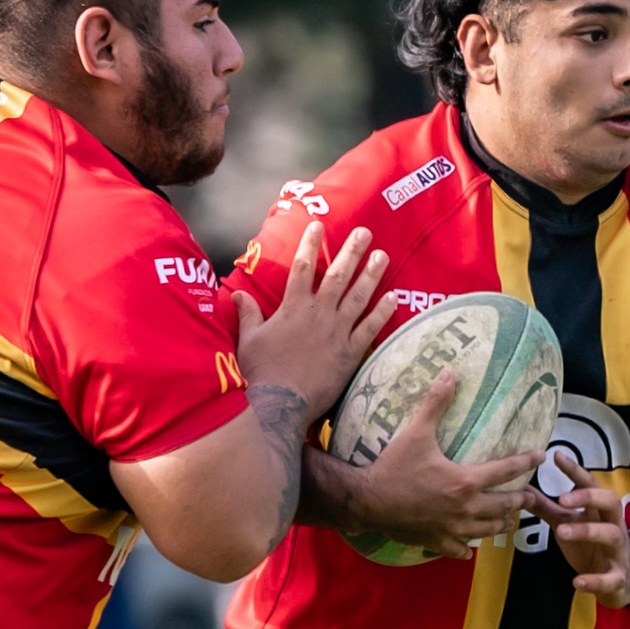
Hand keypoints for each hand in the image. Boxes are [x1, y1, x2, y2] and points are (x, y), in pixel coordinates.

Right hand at [232, 222, 393, 419]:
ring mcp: (337, 333)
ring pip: (359, 297)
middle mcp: (318, 314)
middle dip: (352, 251)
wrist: (280, 403)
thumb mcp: (248, 340)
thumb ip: (248, 315)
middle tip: (365, 232)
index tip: (318, 225)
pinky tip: (393, 298)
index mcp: (293, 308)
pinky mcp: (350, 354)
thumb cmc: (260, 373)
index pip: (303, 267)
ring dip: (372, 275)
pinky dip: (382, 313)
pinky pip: (370, 329)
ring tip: (382, 255)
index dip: (311, 244)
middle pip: (338, 276)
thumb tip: (236, 294)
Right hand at [341, 371, 542, 558]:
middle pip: (505, 505)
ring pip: (488, 530)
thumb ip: (436, 403)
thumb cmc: (394, 466)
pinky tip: (469, 546)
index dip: (527, 461)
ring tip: (507, 520)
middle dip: (520, 499)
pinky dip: (467, 547)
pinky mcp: (437, 542)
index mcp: (466, 481)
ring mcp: (453, 528)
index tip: (540, 456)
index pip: (507, 470)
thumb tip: (451, 373)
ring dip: (501, 523)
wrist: (368, 500)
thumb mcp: (416, 432)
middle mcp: (466, 508)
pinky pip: (461, 550)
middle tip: (529, 496)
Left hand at [530, 449, 629, 606]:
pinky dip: (595, 580)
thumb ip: (547, 508)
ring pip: (611, 534)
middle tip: (562, 499)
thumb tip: (521, 489)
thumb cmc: (590, 546)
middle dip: (589, 497)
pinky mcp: (617, 577)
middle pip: (611, 501)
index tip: (556, 456)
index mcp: (599, 510)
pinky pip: (611, 578)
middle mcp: (613, 525)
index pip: (590, 484)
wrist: (619, 580)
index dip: (575, 470)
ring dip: (587, 531)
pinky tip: (577, 581)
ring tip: (561, 532)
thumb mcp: (567, 524)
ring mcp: (617, 550)